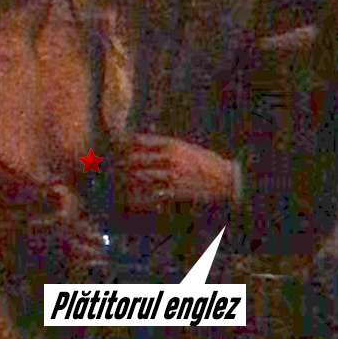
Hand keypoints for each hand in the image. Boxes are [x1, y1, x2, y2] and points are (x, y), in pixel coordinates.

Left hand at [121, 133, 236, 210]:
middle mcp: (169, 158)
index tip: (116, 146)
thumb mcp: (185, 147)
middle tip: (113, 165)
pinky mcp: (174, 191)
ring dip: (127, 178)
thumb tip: (144, 142)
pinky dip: (139, 195)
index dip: (125, 143)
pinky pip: (150, 193)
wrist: (225, 179)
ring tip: (118, 180)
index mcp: (172, 144)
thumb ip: (165, 144)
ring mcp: (171, 175)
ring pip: (140, 175)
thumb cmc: (205, 162)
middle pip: (136, 158)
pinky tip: (130, 197)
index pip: (140, 140)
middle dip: (122, 162)